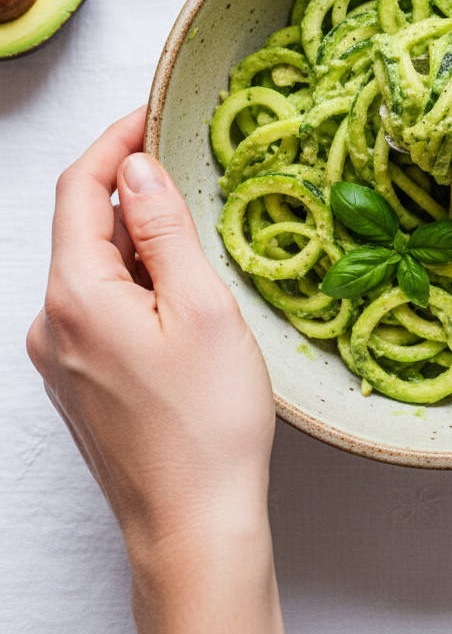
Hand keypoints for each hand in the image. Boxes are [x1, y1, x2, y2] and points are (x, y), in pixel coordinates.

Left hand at [27, 108, 283, 633]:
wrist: (193, 526)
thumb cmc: (208, 425)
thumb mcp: (201, 307)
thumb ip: (163, 228)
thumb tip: (138, 167)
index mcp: (76, 296)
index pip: (79, 188)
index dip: (116, 141)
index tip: (154, 115)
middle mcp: (52, 323)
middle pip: (84, 225)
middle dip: (134, 191)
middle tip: (195, 175)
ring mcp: (59, 357)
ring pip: (93, 267)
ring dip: (139, 240)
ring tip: (201, 246)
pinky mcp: (79, 381)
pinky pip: (98, 306)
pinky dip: (135, 282)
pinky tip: (181, 299)